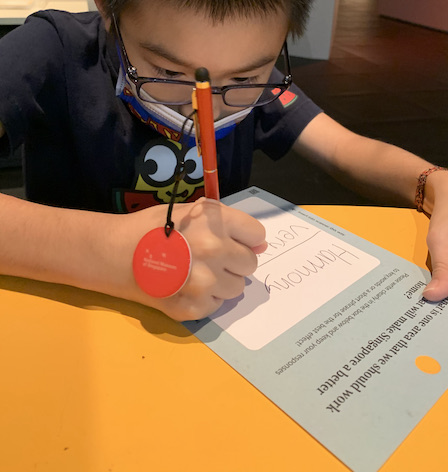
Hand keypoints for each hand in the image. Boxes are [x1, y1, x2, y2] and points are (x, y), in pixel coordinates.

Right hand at [114, 198, 265, 320]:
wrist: (114, 254)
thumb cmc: (152, 227)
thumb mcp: (191, 212)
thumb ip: (227, 223)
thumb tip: (261, 245)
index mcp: (215, 222)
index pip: (257, 235)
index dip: (246, 238)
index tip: (232, 240)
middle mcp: (214, 251)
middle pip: (250, 263)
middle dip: (234, 260)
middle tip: (210, 257)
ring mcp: (205, 282)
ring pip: (238, 287)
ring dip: (223, 281)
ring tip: (197, 272)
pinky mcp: (194, 307)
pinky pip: (218, 305)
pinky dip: (207, 298)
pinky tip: (185, 286)